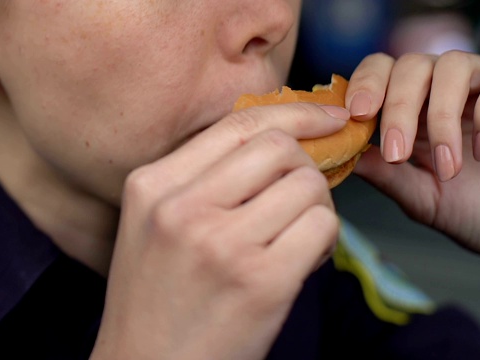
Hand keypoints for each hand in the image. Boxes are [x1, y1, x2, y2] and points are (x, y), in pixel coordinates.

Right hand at [91, 103, 347, 358]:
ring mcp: (222, 244)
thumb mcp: (156, 225)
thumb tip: (283, 142)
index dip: (294, 114)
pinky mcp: (262, 281)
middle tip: (300, 200)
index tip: (327, 117)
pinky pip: (323, 226)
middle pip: (280, 149)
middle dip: (305, 168)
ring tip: (298, 238)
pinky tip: (305, 261)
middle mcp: (183, 208)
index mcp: (153, 185)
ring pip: (308, 185)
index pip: (238, 123)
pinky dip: (325, 239)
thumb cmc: (159, 300)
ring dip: (318, 208)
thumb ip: (204, 180)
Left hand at [346, 51, 479, 256]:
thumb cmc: (476, 214)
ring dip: (442, 115)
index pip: (382, 73)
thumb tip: (347, 156)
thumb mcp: (424, 201)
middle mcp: (448, 92)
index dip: (365, 85)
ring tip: (447, 167)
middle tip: (398, 152)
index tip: (357, 116)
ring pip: (453, 65)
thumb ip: (389, 177)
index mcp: (415, 112)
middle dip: (398, 106)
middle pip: (411, 65)